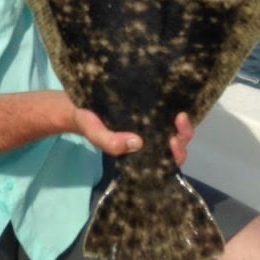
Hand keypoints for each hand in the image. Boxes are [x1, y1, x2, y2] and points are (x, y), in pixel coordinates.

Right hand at [72, 107, 193, 164]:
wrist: (77, 103)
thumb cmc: (86, 120)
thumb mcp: (94, 132)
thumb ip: (108, 142)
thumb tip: (137, 143)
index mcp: (138, 152)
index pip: (164, 159)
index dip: (175, 153)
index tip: (173, 141)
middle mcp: (147, 139)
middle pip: (174, 144)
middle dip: (183, 136)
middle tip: (179, 122)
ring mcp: (148, 124)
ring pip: (173, 128)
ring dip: (182, 125)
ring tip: (180, 115)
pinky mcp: (147, 108)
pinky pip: (165, 112)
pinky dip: (173, 109)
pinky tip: (174, 101)